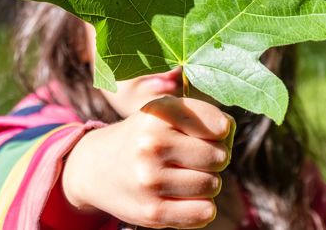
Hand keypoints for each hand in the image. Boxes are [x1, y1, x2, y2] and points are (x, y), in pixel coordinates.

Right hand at [63, 96, 235, 228]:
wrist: (96, 168)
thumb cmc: (145, 137)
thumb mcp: (165, 113)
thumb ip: (203, 116)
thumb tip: (228, 132)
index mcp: (158, 113)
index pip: (220, 126)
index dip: (220, 132)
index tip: (207, 134)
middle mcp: (152, 144)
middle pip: (220, 157)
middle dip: (214, 159)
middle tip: (193, 158)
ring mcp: (150, 179)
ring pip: (213, 185)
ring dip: (206, 183)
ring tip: (183, 176)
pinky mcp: (152, 211)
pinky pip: (204, 212)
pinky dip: (201, 207)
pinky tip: (183, 197)